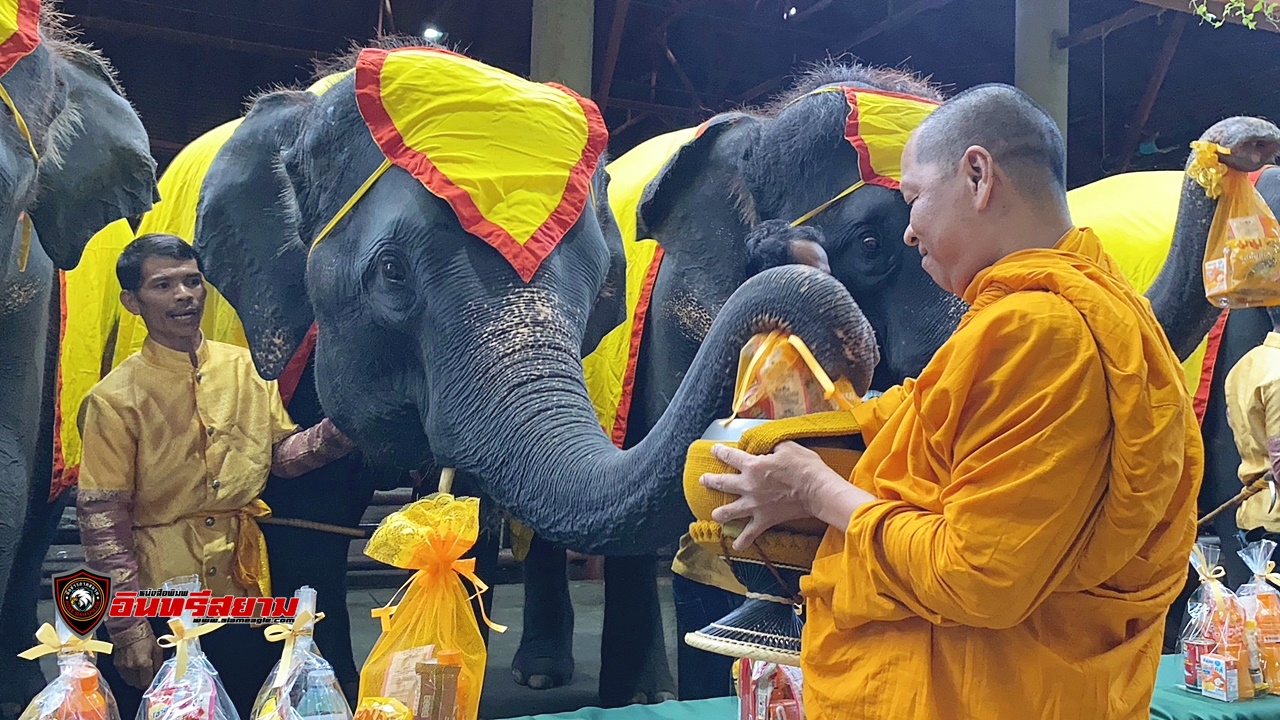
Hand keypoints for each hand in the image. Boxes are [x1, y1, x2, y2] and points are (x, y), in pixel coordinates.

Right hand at [115, 625, 162, 689]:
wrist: (129, 629)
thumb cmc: (146, 637)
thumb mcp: (157, 648)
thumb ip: (158, 663)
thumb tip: (158, 673)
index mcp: (143, 664)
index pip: (146, 682)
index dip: (150, 683)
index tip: (153, 681)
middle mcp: (132, 668)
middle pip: (137, 684)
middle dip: (143, 682)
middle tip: (147, 677)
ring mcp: (123, 667)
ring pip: (129, 681)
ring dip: (135, 680)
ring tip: (140, 673)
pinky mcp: (117, 665)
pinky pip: (124, 675)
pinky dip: (129, 675)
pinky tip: (133, 668)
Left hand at [700, 441, 862, 550]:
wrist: (816, 490)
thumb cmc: (804, 467)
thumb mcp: (788, 447)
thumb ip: (773, 446)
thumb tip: (768, 445)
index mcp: (752, 466)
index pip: (730, 456)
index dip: (720, 452)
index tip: (714, 450)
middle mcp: (748, 485)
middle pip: (722, 483)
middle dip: (710, 481)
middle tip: (703, 480)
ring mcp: (754, 505)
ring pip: (730, 511)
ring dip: (720, 513)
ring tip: (715, 514)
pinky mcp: (764, 519)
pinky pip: (750, 533)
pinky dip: (743, 541)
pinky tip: (736, 546)